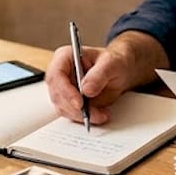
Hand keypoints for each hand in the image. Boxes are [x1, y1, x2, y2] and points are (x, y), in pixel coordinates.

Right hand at [45, 31, 168, 125]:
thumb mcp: (111, 64)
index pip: (56, 75)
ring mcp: (63, 89)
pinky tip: (99, 115)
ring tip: (102, 114)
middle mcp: (60, 73)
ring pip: (63, 108)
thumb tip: (86, 89)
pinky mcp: (68, 101)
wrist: (119, 72)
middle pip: (57, 95)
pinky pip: (71, 114)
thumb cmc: (113, 62)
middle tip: (95, 113)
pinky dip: (84, 118)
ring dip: (81, 115)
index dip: (66, 91)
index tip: (80, 103)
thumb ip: (99, 75)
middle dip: (75, 108)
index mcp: (65, 57)